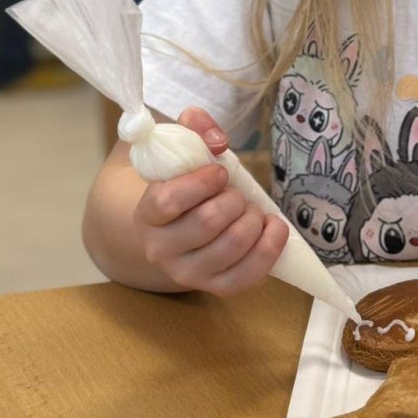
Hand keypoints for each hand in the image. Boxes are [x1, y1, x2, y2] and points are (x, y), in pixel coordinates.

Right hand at [130, 105, 287, 295]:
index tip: (220, 172)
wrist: (180, 230)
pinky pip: (249, 275)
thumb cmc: (185, 186)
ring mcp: (188, 273)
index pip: (168, 201)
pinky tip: (271, 226)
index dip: (201, 182)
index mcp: (147, 214)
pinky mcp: (217, 288)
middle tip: (237, 193)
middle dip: (234, 199)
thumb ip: (195, 130)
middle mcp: (161, 250)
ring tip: (250, 209)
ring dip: (253, 219)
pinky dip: (270, 246)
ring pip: (233, 245)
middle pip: (208, 222)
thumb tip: (217, 138)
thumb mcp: (182, 153)